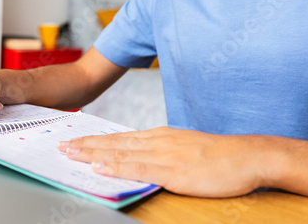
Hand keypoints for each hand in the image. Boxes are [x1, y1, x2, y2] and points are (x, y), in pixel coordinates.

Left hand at [58, 127, 270, 196]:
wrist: (246, 155)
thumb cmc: (217, 154)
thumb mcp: (183, 147)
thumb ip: (160, 152)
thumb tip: (139, 157)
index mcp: (158, 136)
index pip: (118, 138)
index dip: (94, 140)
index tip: (74, 141)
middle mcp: (155, 141)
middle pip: (112, 142)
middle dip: (84, 144)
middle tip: (60, 145)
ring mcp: (162, 154)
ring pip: (119, 152)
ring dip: (91, 152)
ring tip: (69, 153)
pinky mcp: (172, 170)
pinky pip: (137, 168)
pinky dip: (115, 166)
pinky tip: (99, 166)